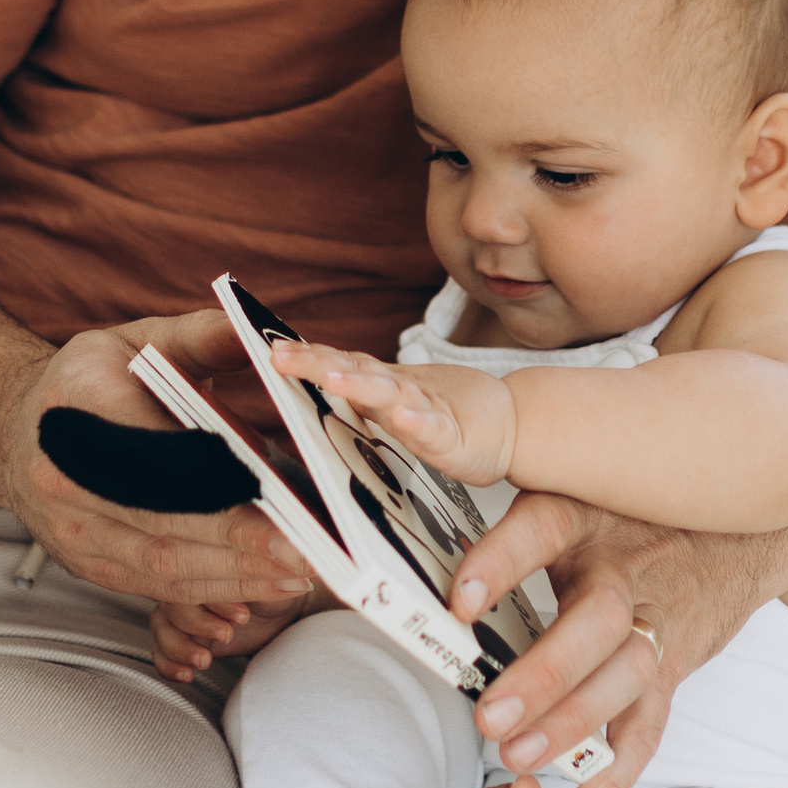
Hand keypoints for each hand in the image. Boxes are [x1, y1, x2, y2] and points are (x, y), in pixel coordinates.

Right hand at [9, 307, 321, 672]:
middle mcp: (63, 474)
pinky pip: (153, 586)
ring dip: (234, 576)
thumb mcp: (138, 340)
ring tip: (298, 573)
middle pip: (162, 519)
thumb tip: (271, 342)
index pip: (157, 452)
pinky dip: (210, 591)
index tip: (279, 496)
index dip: (217, 482)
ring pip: (160, 565)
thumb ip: (205, 338)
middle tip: (307, 551)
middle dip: (238, 542)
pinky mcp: (83, 565)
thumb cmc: (90, 381)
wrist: (11, 431)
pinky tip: (258, 586)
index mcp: (80, 404)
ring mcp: (69, 529)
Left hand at [269, 340, 518, 487]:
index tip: (273, 348)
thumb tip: (321, 376)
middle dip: (318, 364)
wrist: (515, 423)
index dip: (310, 356)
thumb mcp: (399, 403)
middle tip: (280, 357)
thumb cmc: (453, 415)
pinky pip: (433, 430)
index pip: (343, 365)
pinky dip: (418, 423)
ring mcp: (427, 413)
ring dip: (360, 386)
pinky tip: (404, 417)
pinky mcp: (453, 439)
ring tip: (331, 380)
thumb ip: (364, 390)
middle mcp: (402, 394)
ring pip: (390, 397)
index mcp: (386, 387)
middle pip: (356, 374)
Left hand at [448, 489, 776, 787]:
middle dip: (546, 673)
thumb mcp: (574, 493)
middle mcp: (627, 569)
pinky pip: (647, 731)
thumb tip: (431, 546)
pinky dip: (609, 781)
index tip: (459, 602)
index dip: (501, 562)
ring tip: (516, 759)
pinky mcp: (672, 672)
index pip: (543, 527)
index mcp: (588, 517)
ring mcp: (657, 624)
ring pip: (627, 676)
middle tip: (490, 716)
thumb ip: (509, 518)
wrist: (738, 534)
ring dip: (573, 724)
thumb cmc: (629, 518)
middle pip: (600, 618)